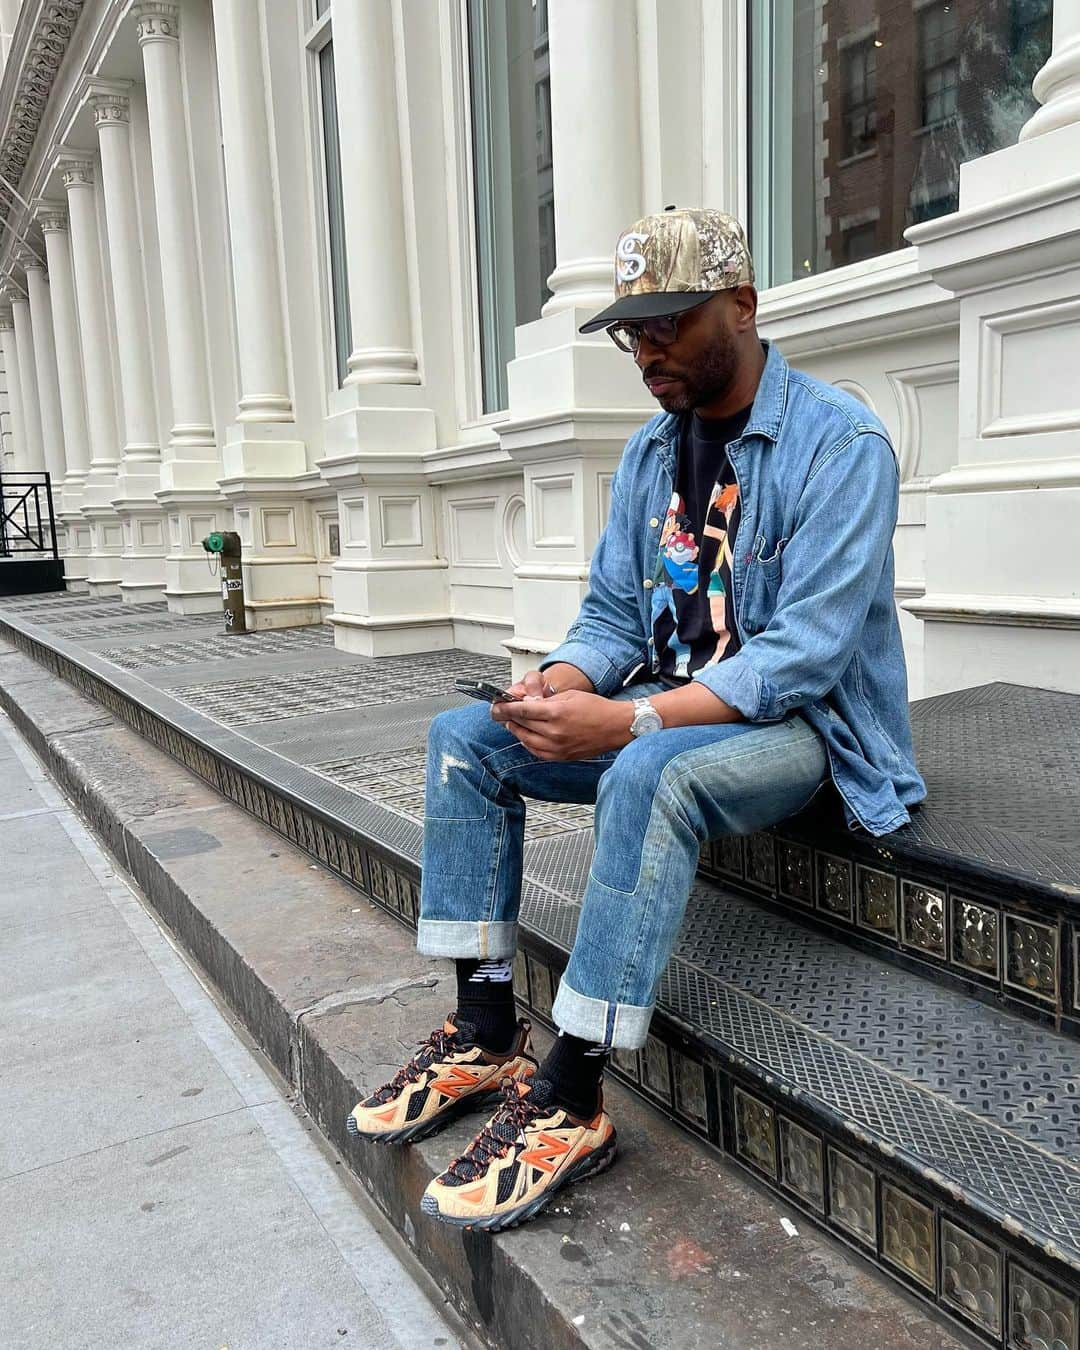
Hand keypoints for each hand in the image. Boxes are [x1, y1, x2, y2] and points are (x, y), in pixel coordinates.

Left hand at [498, 689, 632, 760]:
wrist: (616, 726)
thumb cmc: (597, 708)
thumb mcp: (569, 695)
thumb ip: (546, 700)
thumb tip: (527, 702)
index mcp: (556, 713)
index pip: (522, 710)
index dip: (505, 707)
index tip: (496, 705)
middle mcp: (555, 732)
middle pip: (521, 724)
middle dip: (509, 717)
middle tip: (501, 712)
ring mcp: (557, 747)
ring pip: (525, 739)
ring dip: (516, 730)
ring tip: (513, 722)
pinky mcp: (561, 757)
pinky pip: (536, 751)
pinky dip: (527, 743)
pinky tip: (526, 736)